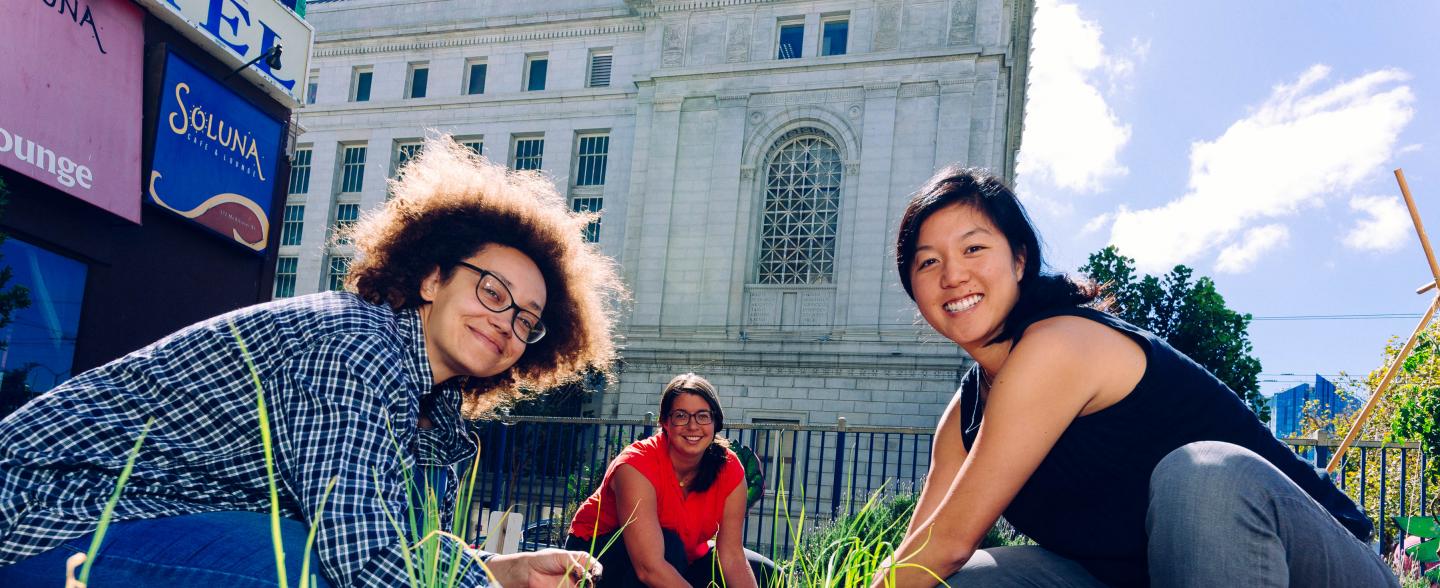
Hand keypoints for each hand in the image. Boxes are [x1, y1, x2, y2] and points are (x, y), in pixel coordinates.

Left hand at [484, 549, 602, 587]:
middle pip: (592, 580)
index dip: (597, 570)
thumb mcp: (561, 556)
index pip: (594, 566)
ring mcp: (572, 584)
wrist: (528, 572)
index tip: (595, 574)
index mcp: (580, 561)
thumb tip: (585, 572)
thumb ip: (574, 563)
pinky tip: (572, 587)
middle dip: (591, 582)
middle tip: (584, 582)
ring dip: (583, 587)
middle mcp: (578, 574)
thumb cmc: (543, 559)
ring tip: (576, 586)